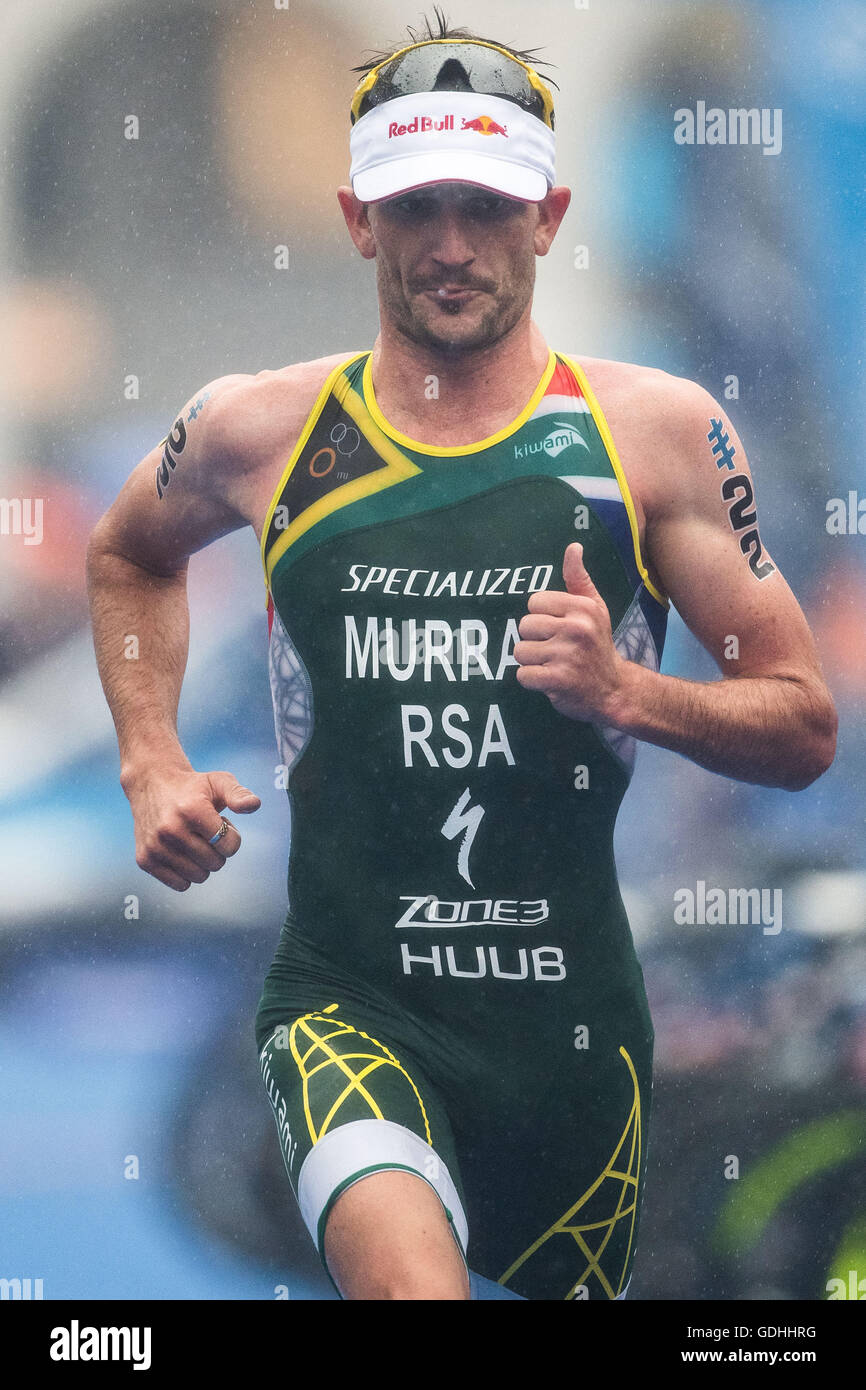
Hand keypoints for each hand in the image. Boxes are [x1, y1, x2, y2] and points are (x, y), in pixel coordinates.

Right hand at [124, 764, 261, 891]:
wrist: (151, 784)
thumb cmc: (192, 787)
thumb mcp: (219, 781)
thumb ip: (239, 794)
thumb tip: (253, 804)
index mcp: (192, 810)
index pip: (230, 845)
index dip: (232, 837)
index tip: (223, 824)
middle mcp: (170, 830)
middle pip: (216, 863)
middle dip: (218, 850)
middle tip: (206, 832)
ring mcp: (155, 846)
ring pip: (199, 876)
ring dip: (202, 862)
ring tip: (193, 840)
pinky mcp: (145, 859)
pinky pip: (180, 884)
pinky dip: (186, 873)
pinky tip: (181, 852)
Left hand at [514, 542, 625, 722]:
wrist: (614, 689)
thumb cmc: (598, 644)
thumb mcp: (594, 608)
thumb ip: (578, 579)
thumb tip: (573, 547)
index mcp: (582, 608)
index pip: (534, 602)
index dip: (541, 617)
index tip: (558, 629)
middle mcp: (576, 629)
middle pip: (524, 626)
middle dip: (534, 640)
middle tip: (555, 650)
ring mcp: (567, 655)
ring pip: (520, 651)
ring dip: (532, 661)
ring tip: (553, 664)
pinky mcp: (558, 680)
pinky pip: (522, 675)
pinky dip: (532, 680)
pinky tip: (550, 679)